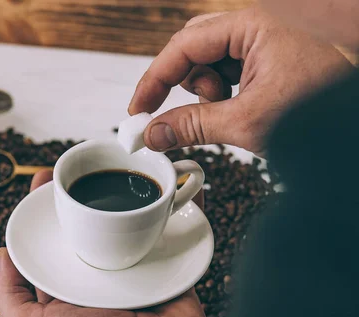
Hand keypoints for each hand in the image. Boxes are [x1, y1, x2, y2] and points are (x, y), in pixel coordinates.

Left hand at [0, 171, 211, 316]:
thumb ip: (8, 296)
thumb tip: (1, 256)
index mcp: (66, 285)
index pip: (51, 239)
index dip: (44, 210)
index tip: (44, 182)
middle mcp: (97, 274)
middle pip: (87, 224)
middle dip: (82, 195)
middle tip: (79, 170)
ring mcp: (131, 267)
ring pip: (126, 223)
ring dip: (125, 196)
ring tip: (120, 166)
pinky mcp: (163, 263)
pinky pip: (166, 231)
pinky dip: (167, 209)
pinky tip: (165, 185)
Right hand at [129, 6, 352, 155]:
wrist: (355, 123)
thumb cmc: (323, 109)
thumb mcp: (248, 121)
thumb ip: (193, 126)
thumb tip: (154, 134)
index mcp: (253, 26)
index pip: (184, 45)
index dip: (154, 79)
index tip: (138, 109)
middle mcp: (256, 26)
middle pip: (193, 47)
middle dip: (182, 82)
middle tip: (169, 113)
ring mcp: (262, 41)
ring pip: (209, 61)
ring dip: (206, 90)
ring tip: (227, 111)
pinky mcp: (267, 58)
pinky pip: (228, 70)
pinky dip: (223, 93)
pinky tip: (238, 108)